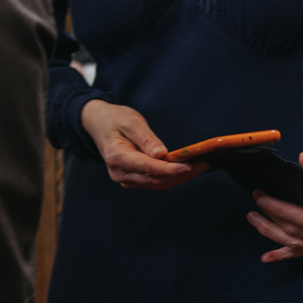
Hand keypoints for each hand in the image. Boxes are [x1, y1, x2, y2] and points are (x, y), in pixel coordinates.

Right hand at [79, 100, 207, 190]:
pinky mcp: (131, 179)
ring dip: (179, 178)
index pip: (148, 167)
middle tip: (204, 165)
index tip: (189, 166)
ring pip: (157, 183)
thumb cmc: (115, 119)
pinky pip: (154, 181)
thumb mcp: (131, 121)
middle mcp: (120, 173)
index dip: (170, 169)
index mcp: (117, 157)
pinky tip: (186, 170)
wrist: (98, 124)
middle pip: (155, 179)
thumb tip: (162, 155)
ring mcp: (125, 178)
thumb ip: (146, 138)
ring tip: (200, 167)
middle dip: (181, 174)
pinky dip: (171, 177)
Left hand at [246, 155, 302, 262]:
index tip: (262, 197)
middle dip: (271, 217)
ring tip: (253, 219)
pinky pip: (302, 251)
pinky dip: (284, 254)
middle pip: (293, 233)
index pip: (301, 219)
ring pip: (294, 243)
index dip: (279, 208)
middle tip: (254, 200)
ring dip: (271, 233)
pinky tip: (267, 257)